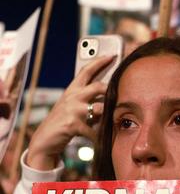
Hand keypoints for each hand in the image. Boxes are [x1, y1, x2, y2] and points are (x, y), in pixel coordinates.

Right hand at [26, 55, 113, 170]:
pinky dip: (99, 136)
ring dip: (108, 116)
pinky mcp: (73, 125)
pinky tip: (101, 139)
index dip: (100, 61)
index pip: (86, 70)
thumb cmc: (63, 120)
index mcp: (72, 90)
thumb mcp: (71, 104)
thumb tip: (108, 90)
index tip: (112, 55)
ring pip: (100, 108)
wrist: (44, 139)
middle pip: (98, 86)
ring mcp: (73, 110)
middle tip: (120, 94)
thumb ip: (86, 97)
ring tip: (112, 121)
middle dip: (110, 90)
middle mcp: (72, 97)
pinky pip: (95, 130)